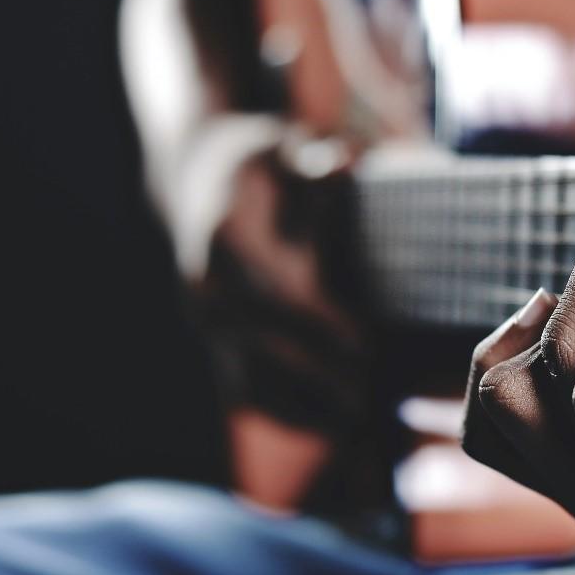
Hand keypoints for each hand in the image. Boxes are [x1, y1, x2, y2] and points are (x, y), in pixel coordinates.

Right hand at [195, 140, 393, 514]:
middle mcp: (208, 290)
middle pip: (268, 351)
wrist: (199, 179)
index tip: (366, 349)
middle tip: (375, 396)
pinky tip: (335, 425)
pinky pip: (250, 395)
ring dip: (309, 408)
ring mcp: (207, 325)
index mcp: (225, 241)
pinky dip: (292, 415)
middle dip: (322, 378)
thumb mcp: (283, 149)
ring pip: (256, 385)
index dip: (322, 328)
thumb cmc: (260, 166)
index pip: (275, 296)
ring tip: (363, 420)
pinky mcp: (214, 347)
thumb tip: (342, 163)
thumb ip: (313, 164)